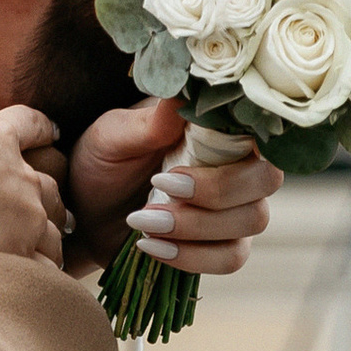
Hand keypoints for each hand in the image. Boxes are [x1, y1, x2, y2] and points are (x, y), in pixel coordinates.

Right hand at [0, 97, 68, 257]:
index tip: (54, 133)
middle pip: (48, 188)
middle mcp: (18, 174)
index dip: (44, 130)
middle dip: (48, 199)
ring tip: (46, 254)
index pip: (30, 127)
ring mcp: (22, 213)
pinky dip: (42, 271)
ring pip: (52, 231)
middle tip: (49, 210)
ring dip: (50, 239)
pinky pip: (42, 265)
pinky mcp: (15, 248)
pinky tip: (38, 281)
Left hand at [62, 97, 281, 276]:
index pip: (260, 130)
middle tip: (159, 188)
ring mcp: (235, 207)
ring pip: (252, 221)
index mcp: (218, 127)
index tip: (185, 157)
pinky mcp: (223, 245)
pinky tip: (151, 246)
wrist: (85, 212)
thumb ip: (150, 122)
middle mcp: (237, 165)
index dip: (237, 145)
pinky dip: (192, 256)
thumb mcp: (114, 136)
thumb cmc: (103, 160)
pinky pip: (231, 257)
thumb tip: (180, 92)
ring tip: (143, 221)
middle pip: (266, 179)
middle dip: (215, 191)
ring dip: (197, 227)